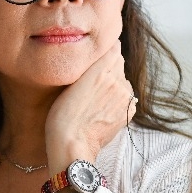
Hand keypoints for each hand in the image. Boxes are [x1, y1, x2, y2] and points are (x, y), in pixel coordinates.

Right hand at [45, 40, 135, 168]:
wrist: (73, 145)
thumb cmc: (63, 115)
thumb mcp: (70, 82)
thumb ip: (91, 63)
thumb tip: (107, 48)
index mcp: (102, 69)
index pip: (112, 48)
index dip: (103, 51)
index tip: (93, 58)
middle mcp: (118, 80)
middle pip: (118, 64)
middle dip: (107, 69)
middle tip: (89, 83)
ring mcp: (126, 97)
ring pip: (122, 81)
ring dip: (113, 84)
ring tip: (94, 98)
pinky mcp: (128, 111)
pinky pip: (126, 97)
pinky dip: (118, 99)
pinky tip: (102, 108)